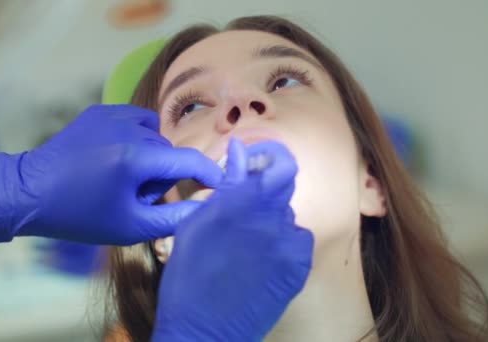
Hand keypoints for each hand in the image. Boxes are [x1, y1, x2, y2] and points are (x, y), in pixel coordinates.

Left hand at [0, 104, 221, 249]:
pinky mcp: (100, 110)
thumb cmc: (81, 216)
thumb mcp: (131, 226)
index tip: (218, 186)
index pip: (189, 161)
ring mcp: (112, 114)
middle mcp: (128, 128)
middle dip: (162, 174)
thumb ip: (175, 218)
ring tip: (123, 176)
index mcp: (135, 158)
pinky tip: (115, 157)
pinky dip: (136, 138)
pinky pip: (136, 121)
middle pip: (169, 151)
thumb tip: (208, 206)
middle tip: (135, 196)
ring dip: (150, 156)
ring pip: (154, 136)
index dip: (210, 174)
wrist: (29, 193)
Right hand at [153, 139, 313, 340]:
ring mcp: (291, 245)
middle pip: (283, 189)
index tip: (254, 166)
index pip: (282, 164)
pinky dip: (283, 244)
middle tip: (241, 211)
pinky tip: (262, 260)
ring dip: (271, 221)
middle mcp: (275, 219)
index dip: (272, 159)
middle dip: (264, 193)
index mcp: (244, 202)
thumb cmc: (188, 274)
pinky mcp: (299, 268)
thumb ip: (224, 186)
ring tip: (246, 244)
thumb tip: (240, 151)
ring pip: (288, 218)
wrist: (203, 329)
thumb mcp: (196, 224)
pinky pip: (297, 242)